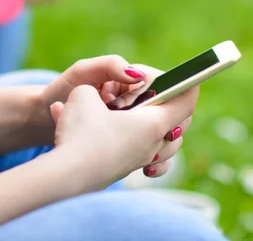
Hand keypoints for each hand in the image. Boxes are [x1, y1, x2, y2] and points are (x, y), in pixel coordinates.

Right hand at [48, 83, 197, 191]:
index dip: (186, 83)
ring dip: (153, 120)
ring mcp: (140, 159)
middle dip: (167, 100)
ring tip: (129, 107)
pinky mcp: (124, 168)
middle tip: (146, 88)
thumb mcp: (84, 93)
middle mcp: (153, 144)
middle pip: (178, 120)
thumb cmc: (81, 134)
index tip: (184, 75)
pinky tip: (119, 133)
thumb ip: (96, 86)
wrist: (66, 177)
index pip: (186, 101)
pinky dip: (142, 143)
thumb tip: (96, 93)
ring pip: (164, 139)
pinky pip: (145, 154)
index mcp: (153, 123)